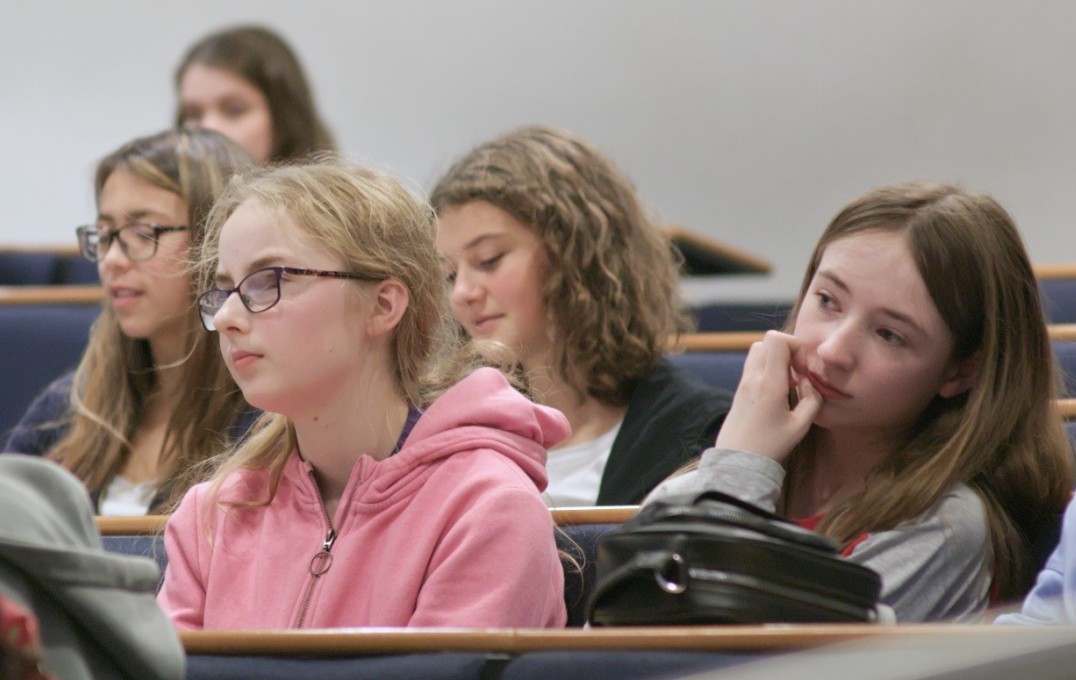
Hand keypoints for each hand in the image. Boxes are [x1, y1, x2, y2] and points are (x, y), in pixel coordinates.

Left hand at [714, 330, 821, 461]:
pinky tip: (777, 390)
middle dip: (788, 350)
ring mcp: (743, 381)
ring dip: (776, 358)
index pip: (777, 340)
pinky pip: (753, 364)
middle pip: (767, 341)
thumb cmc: (770, 446)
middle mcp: (752, 377)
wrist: (737, 461)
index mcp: (768, 383)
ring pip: (758, 350)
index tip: (803, 369)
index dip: (796, 346)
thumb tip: (809, 382)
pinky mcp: (739, 389)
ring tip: (788, 382)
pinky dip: (767, 368)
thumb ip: (812, 400)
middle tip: (797, 373)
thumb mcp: (800, 426)